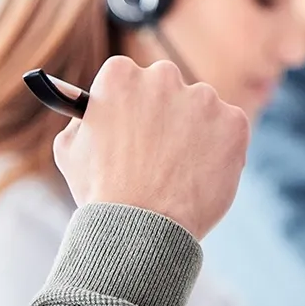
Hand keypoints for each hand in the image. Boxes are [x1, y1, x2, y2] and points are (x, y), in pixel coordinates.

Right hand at [53, 56, 249, 239]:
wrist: (141, 230)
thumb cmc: (101, 193)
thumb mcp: (70, 150)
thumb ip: (81, 120)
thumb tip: (90, 109)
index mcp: (120, 75)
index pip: (129, 76)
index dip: (130, 104)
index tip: (133, 123)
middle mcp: (163, 77)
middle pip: (168, 86)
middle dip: (165, 111)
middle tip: (160, 149)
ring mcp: (203, 98)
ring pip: (201, 109)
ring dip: (195, 131)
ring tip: (180, 172)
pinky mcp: (234, 122)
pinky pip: (230, 130)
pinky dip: (222, 150)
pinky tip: (201, 176)